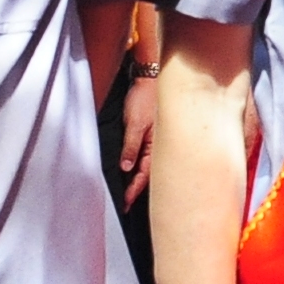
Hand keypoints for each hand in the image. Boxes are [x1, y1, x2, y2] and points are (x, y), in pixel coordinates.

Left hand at [119, 69, 157, 203]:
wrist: (150, 79)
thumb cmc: (144, 99)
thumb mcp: (134, 124)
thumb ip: (130, 147)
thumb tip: (126, 168)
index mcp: (156, 147)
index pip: (143, 176)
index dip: (133, 191)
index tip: (125, 204)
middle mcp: (158, 147)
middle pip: (148, 175)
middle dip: (137, 190)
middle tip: (126, 204)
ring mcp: (156, 142)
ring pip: (148, 167)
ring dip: (139, 180)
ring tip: (129, 193)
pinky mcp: (152, 136)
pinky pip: (147, 157)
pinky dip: (140, 166)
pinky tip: (134, 170)